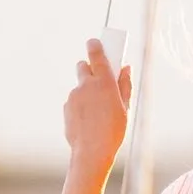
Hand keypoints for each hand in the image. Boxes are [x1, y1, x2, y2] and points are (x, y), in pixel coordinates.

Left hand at [63, 39, 132, 172]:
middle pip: (83, 65)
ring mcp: (74, 95)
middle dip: (89, 67)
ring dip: (86, 91)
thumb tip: (126, 69)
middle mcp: (86, 85)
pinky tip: (89, 120)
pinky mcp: (66, 106)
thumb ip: (125, 85)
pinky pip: (74, 101)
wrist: (92, 151)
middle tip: (98, 78)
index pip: (97, 54)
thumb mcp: (125, 108)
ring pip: (79, 87)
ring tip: (97, 111)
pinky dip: (80, 106)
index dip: (95, 45)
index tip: (95, 42)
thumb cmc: (113, 131)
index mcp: (104, 82)